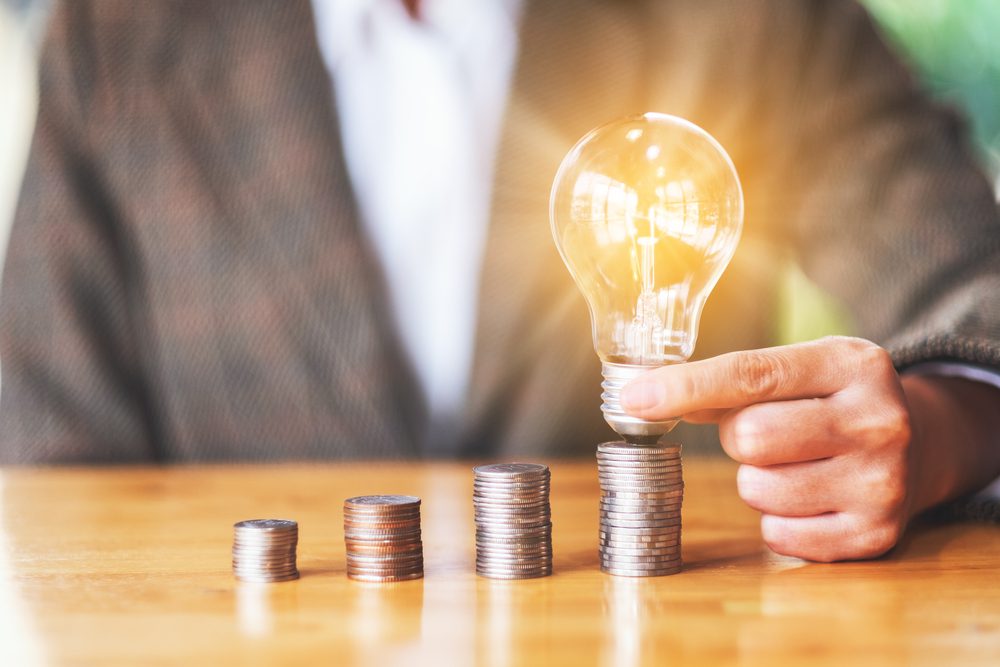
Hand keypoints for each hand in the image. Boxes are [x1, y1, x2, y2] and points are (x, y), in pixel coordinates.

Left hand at [620, 336, 916, 561]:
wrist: (921, 446)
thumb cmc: (834, 402)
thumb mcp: (802, 371)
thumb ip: (731, 382)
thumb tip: (645, 395)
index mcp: (852, 364)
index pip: (751, 374)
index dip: (685, 387)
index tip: (634, 398)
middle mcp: (877, 420)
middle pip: (749, 436)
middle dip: (738, 438)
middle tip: (767, 433)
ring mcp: (881, 482)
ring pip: (758, 488)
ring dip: (757, 480)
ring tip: (794, 465)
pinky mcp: (874, 535)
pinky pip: (778, 535)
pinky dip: (778, 520)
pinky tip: (810, 498)